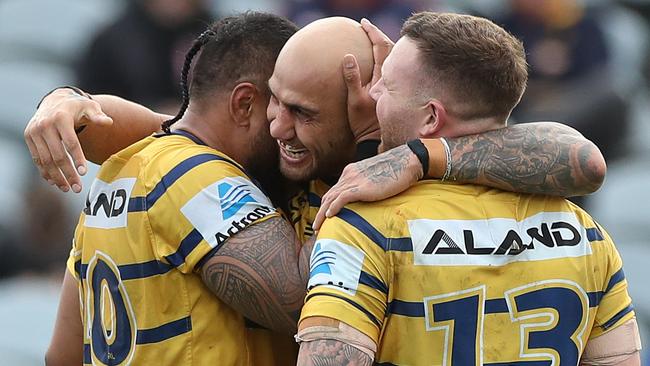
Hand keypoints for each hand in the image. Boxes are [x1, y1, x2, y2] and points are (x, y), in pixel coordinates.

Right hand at [24, 87, 112, 191]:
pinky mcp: (29, 137)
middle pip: (57, 155)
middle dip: (68, 173)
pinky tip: (54, 182)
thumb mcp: (90, 107)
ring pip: (45, 160)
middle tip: (78, 188)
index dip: (77, 158)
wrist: (55, 100)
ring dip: (56, 177)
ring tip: (67, 188)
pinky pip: (37, 158)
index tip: (84, 173)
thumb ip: (98, 116)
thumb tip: (109, 122)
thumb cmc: (77, 107)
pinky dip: (45, 171)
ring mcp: (34, 131)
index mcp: (61, 118)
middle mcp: (45, 125)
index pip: (71, 142)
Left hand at [313, 145, 422, 229]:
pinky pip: (340, 199)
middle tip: (316, 226)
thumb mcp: (376, 178)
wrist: (406, 161)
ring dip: (322, 214)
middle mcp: (349, 175)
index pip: (334, 190)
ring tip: (318, 227)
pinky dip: (332, 208)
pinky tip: (329, 217)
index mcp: (351, 172)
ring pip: (330, 198)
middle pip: (328, 195)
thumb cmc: (396, 170)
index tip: (324, 217)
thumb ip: (367, 186)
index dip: (326, 204)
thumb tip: (366, 199)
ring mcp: (354, 180)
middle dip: (320, 211)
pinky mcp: (361, 187)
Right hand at [343, 19, 393, 142]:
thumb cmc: (363, 123)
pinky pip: (387, 67)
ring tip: (370, 39)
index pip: (381, 47)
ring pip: (391, 58)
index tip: (363, 24)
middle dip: (378, 35)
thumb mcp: (354, 101)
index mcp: (383, 78)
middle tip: (366, 28)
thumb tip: (348, 57)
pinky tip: (373, 57)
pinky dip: (382, 57)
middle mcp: (390, 79)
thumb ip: (352, 79)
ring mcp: (391, 85)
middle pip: (390, 48)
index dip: (373, 33)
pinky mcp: (388, 91)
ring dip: (382, 45)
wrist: (375, 139)